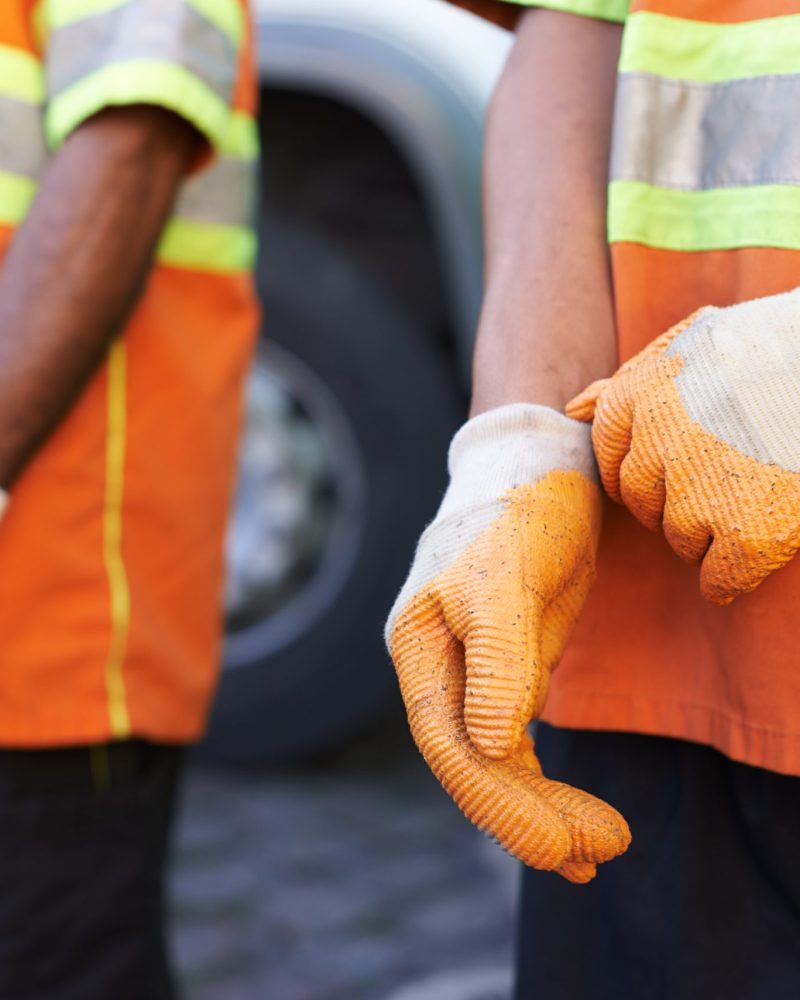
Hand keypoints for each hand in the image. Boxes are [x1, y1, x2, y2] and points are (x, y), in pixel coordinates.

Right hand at [386, 404, 630, 881]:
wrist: (543, 472)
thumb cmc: (517, 512)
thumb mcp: (507, 578)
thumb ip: (498, 659)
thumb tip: (491, 746)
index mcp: (418, 645)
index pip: (447, 740)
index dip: (497, 798)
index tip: (558, 843)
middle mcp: (437, 667)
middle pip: (473, 761)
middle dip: (527, 814)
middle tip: (593, 858)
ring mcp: (471, 672)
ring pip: (496, 760)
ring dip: (541, 808)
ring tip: (599, 852)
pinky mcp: (507, 672)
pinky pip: (517, 743)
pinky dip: (543, 782)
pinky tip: (574, 819)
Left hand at [567, 291, 799, 603]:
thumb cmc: (776, 348)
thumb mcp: (694, 344)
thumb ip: (630, 381)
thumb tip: (573, 410)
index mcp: (639, 395)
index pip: (613, 455)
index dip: (648, 465)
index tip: (681, 462)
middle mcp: (657, 445)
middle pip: (643, 501)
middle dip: (675, 499)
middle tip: (727, 479)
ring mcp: (699, 493)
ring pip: (679, 539)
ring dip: (708, 532)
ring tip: (756, 495)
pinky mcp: (746, 536)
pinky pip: (719, 579)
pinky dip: (733, 576)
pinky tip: (758, 550)